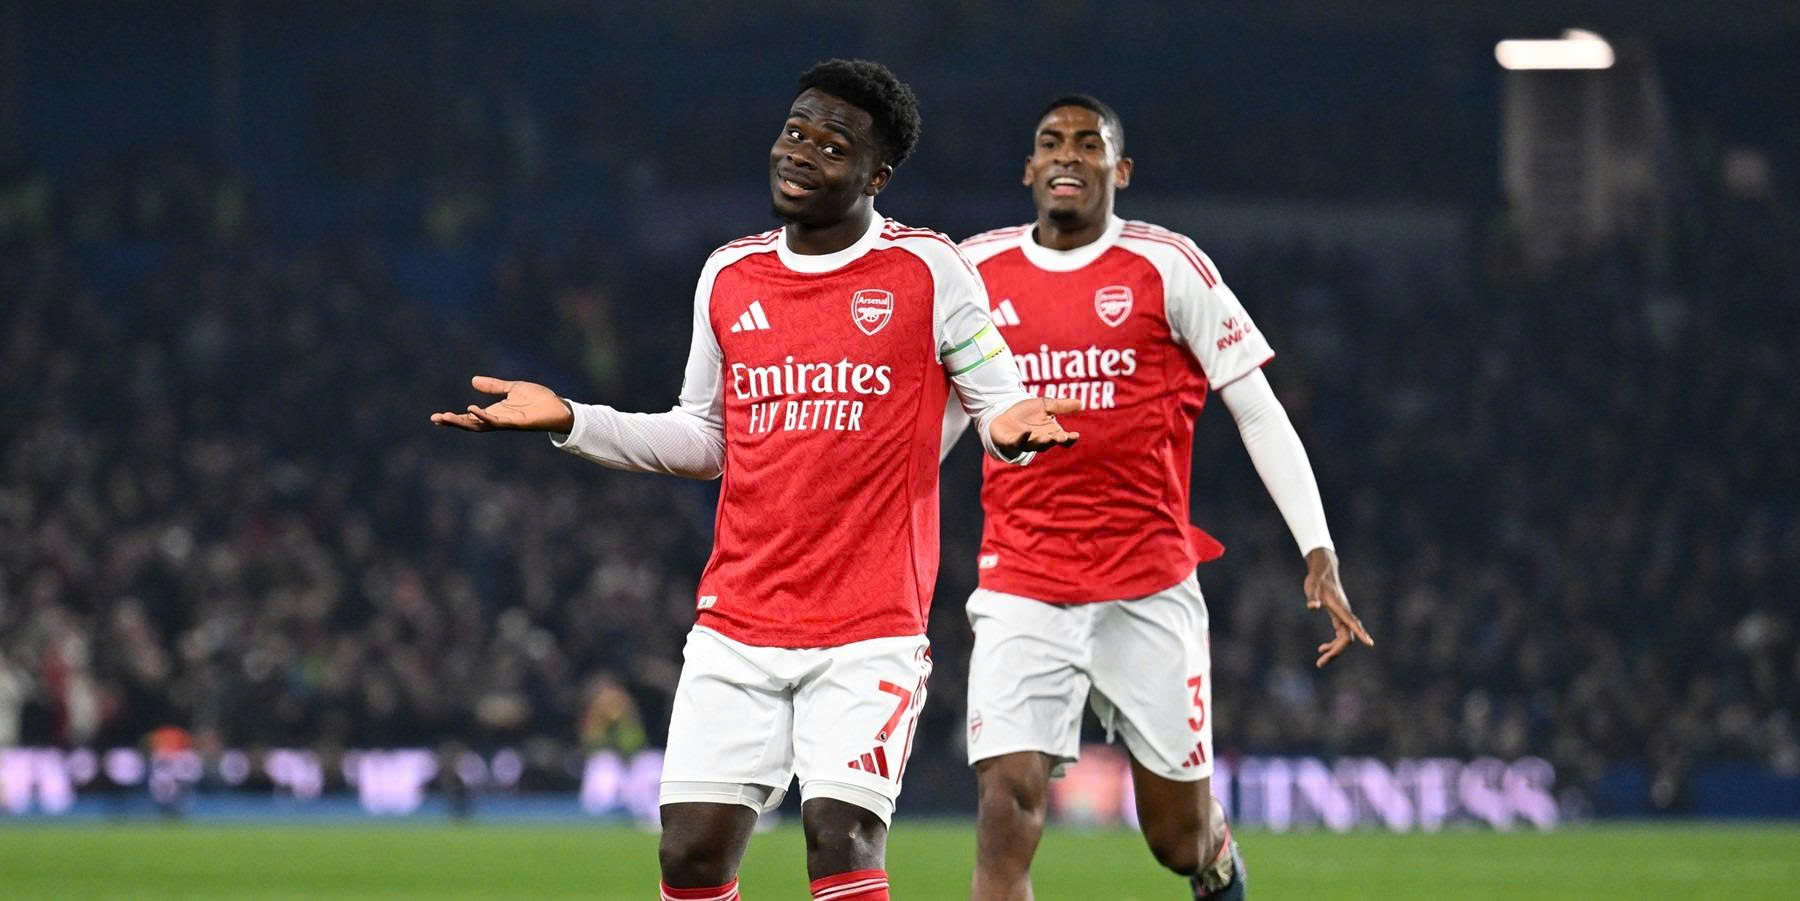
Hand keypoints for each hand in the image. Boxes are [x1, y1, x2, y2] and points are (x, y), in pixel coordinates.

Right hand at [429, 376, 574, 432]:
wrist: (559, 408)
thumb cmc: (539, 400)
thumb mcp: (512, 388)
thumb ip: (494, 386)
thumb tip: (473, 380)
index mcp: (496, 413)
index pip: (470, 418)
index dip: (454, 418)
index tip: (436, 417)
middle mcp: (498, 420)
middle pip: (470, 424)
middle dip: (452, 422)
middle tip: (435, 419)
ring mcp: (506, 422)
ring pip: (480, 425)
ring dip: (463, 421)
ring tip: (446, 416)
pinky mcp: (516, 422)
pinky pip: (496, 421)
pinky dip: (483, 416)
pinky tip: (471, 409)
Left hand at [989, 397, 1080, 456]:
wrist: (1005, 412)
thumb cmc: (1027, 412)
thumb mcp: (1046, 405)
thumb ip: (1062, 405)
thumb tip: (1081, 403)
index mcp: (1051, 433)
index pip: (1064, 440)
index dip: (1070, 439)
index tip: (1075, 435)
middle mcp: (1040, 440)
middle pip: (1050, 443)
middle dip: (1055, 440)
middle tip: (1061, 437)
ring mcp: (1026, 442)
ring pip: (1035, 445)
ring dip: (1041, 442)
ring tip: (1047, 437)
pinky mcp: (1011, 441)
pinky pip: (1018, 442)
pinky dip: (1022, 438)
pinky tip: (1026, 432)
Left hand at [1304, 547, 1372, 667]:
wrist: (1323, 571)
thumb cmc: (1317, 580)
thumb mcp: (1312, 588)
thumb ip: (1312, 598)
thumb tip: (1312, 607)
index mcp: (1340, 609)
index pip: (1352, 624)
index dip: (1361, 634)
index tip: (1370, 643)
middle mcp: (1344, 614)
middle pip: (1347, 637)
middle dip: (1336, 651)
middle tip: (1320, 663)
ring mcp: (1342, 616)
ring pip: (1344, 638)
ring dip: (1335, 650)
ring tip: (1321, 661)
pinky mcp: (1339, 617)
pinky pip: (1341, 635)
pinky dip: (1334, 643)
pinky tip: (1322, 648)